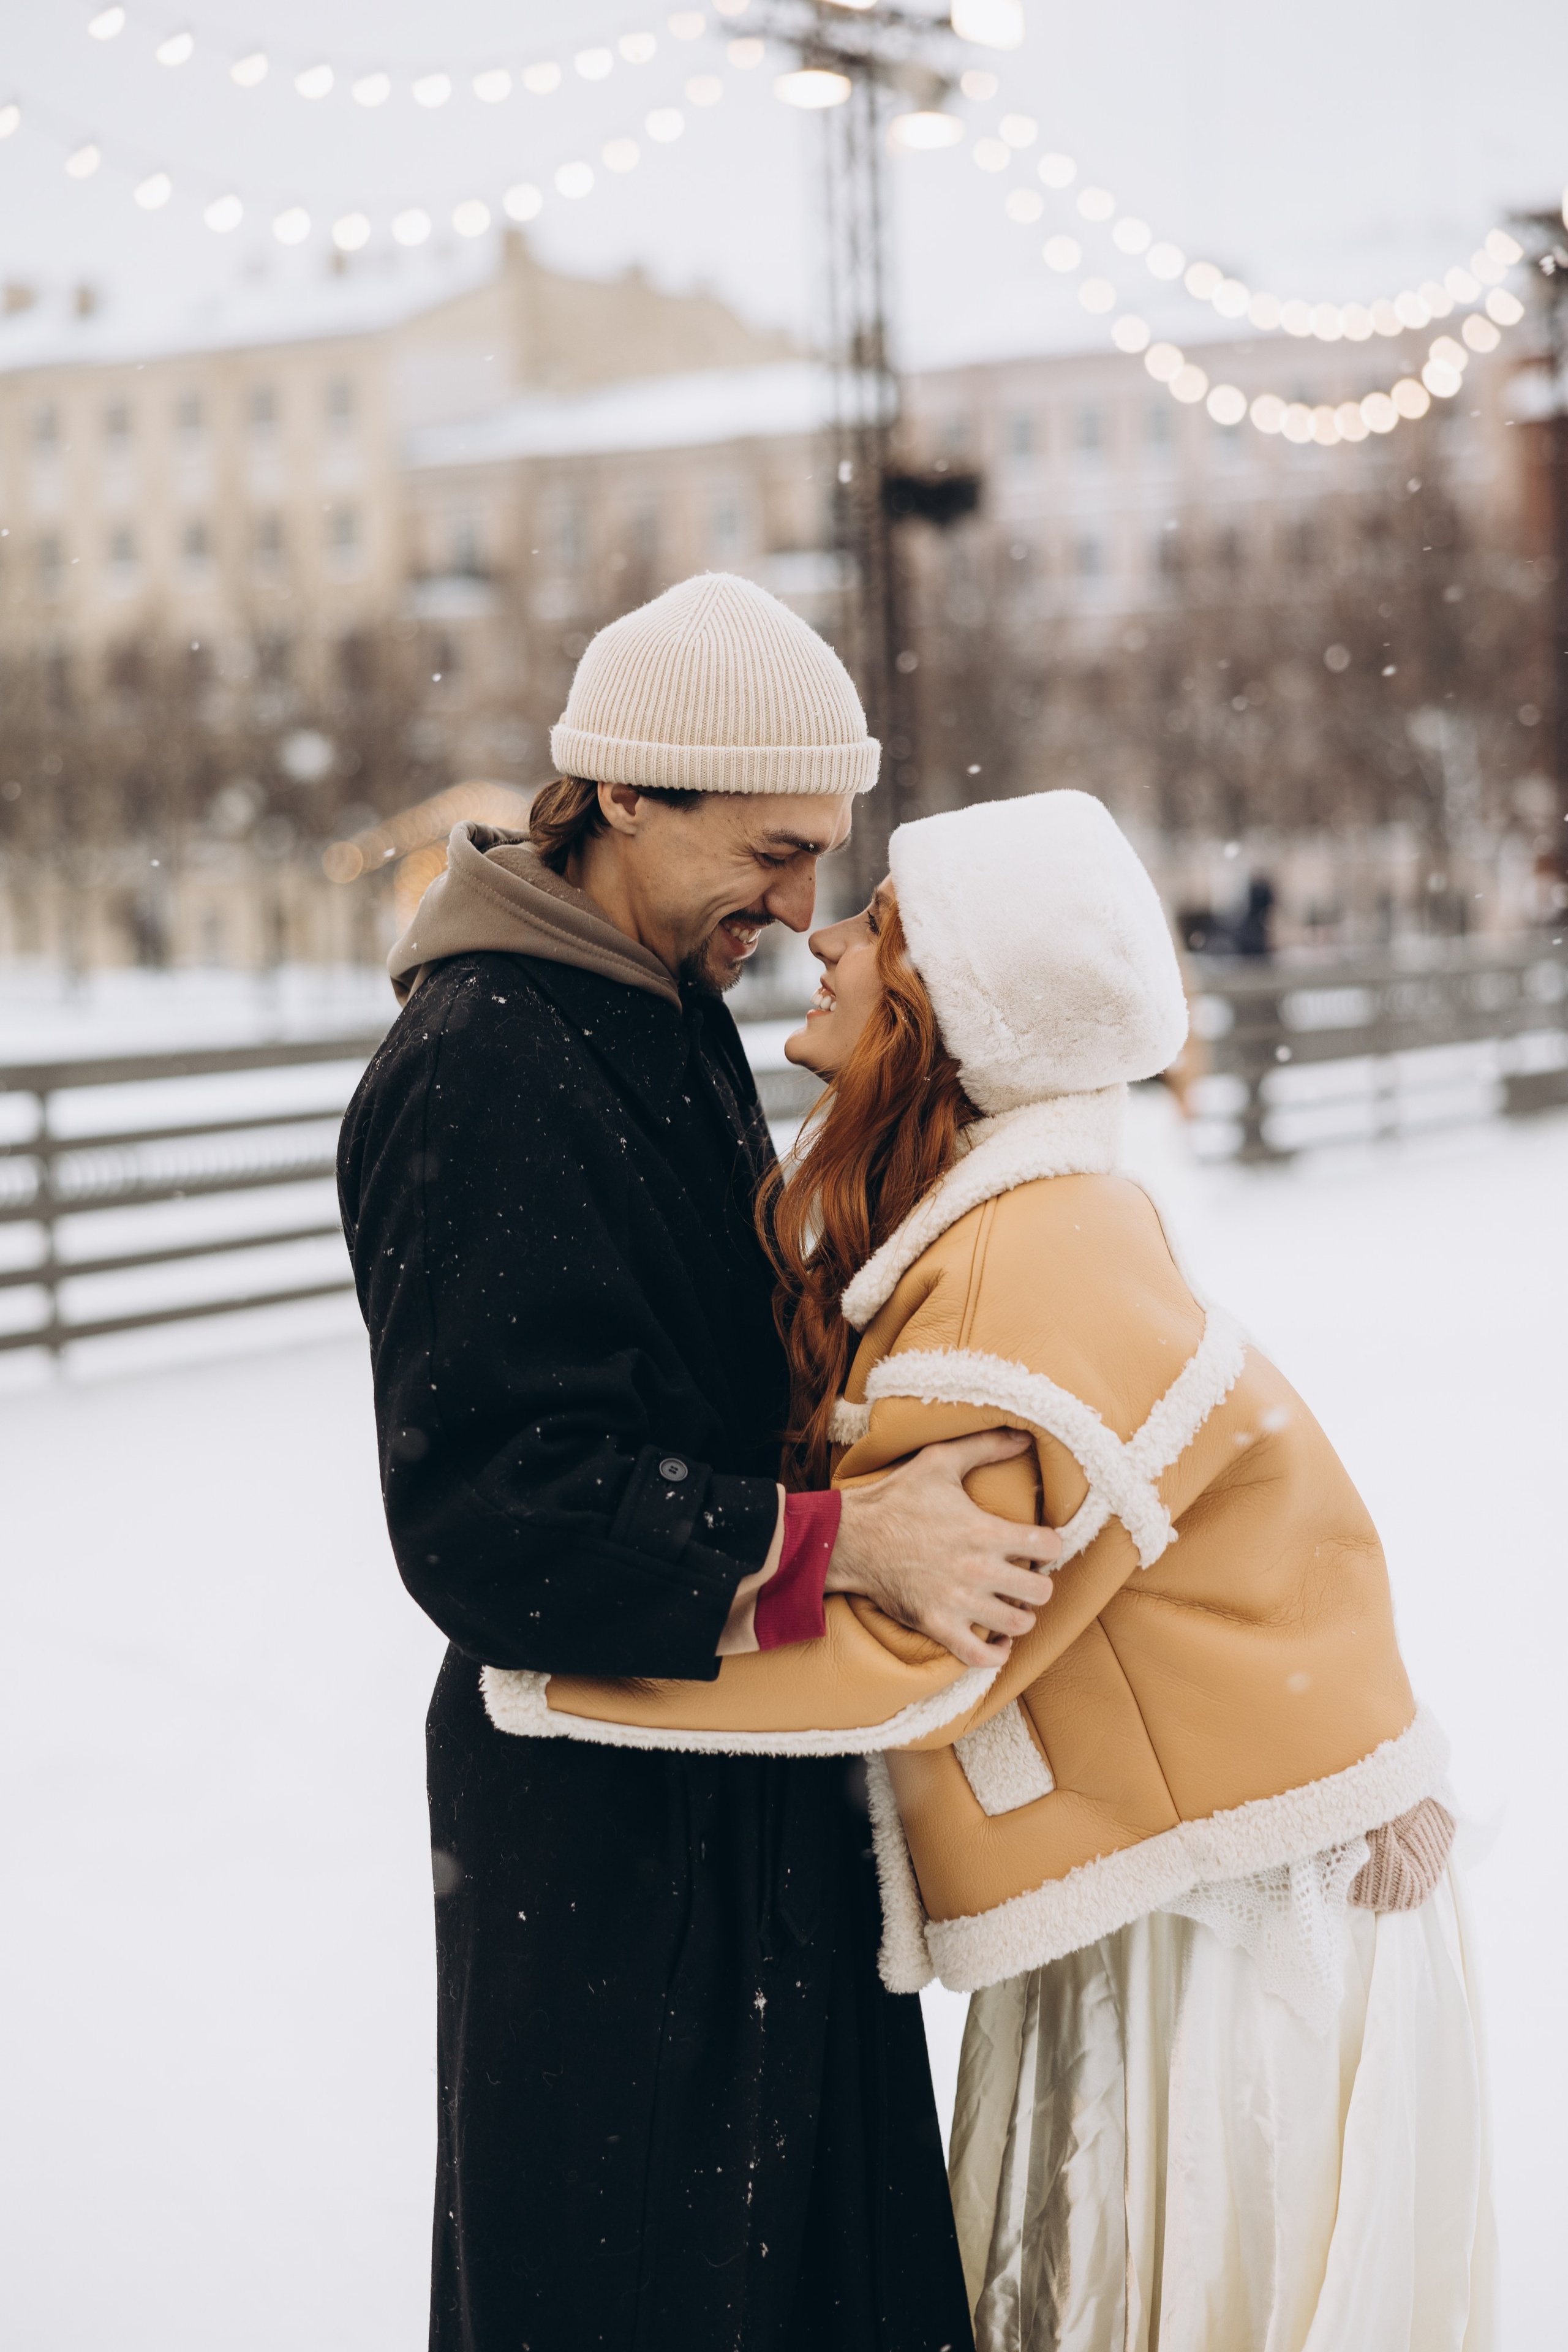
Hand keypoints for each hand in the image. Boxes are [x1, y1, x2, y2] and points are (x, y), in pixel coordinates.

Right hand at [825, 1430, 1059, 1669]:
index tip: (1036, 1544)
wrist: (851, 1538)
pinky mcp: (937, 1625)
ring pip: (1018, 1624)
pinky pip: (981, 1656)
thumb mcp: (940, 1461)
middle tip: (1023, 1575)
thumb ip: (986, 1446)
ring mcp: (958, 1602)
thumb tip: (1026, 1437)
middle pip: (1040, 1591)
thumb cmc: (896, 1498)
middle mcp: (978, 1571)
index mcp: (984, 1531)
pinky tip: (997, 1640)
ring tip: (1010, 1603)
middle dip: (1037, 1583)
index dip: (1049, 1544)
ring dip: (1020, 1615)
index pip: (1049, 1547)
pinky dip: (996, 1653)